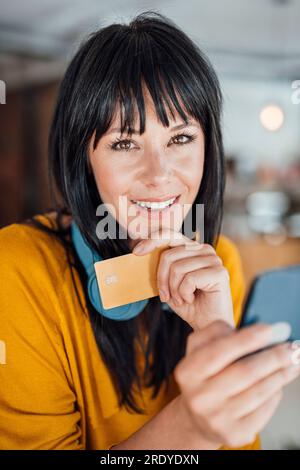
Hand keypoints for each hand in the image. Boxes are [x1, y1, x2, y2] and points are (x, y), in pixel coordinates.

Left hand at [132, 228, 233, 330]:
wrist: (208, 325)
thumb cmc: (189, 304)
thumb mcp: (169, 284)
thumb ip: (161, 267)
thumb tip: (139, 251)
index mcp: (193, 248)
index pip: (170, 235)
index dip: (152, 241)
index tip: (136, 252)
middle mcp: (205, 250)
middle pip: (169, 254)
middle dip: (161, 278)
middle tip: (165, 296)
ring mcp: (214, 259)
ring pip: (177, 268)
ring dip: (173, 290)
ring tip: (181, 299)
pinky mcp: (219, 272)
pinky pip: (189, 279)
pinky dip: (184, 294)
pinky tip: (191, 300)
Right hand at [174, 320, 299, 448]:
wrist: (197, 416)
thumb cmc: (205, 374)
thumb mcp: (200, 348)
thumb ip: (219, 331)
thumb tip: (258, 332)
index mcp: (188, 371)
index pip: (220, 351)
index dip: (247, 339)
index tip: (270, 329)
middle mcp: (199, 397)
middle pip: (246, 372)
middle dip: (273, 357)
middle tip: (291, 348)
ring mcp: (217, 418)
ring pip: (259, 391)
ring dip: (281, 374)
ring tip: (293, 362)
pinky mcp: (234, 434)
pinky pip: (264, 409)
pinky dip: (276, 393)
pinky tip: (279, 383)